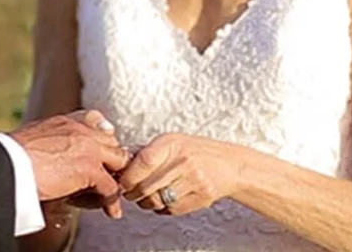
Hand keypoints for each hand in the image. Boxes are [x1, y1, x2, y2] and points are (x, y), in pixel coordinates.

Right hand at [12, 109, 129, 218]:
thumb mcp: (33, 139)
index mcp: (65, 121)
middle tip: (109, 178)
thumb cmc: (12, 156)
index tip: (100, 154)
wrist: (9, 164)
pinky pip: (111, 186)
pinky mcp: (90, 169)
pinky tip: (110, 209)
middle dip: (112, 160)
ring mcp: (88, 148)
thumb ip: (49, 141)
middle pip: (112, 142)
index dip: (101, 139)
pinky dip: (111, 200)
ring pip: (118, 161)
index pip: (96, 122)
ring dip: (115, 179)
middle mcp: (80, 130)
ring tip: (111, 196)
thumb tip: (50, 158)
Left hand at [118, 134, 243, 215]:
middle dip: (132, 193)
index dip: (128, 176)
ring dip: (145, 203)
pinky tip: (163, 200)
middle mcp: (182, 161)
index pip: (143, 162)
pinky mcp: (201, 197)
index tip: (123, 181)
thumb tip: (121, 164)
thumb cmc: (196, 151)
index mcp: (172, 144)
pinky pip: (171, 209)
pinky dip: (162, 209)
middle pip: (146, 186)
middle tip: (130, 192)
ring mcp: (193, 180)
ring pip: (157, 200)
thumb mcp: (172, 142)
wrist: (229, 164)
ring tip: (145, 197)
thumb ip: (149, 152)